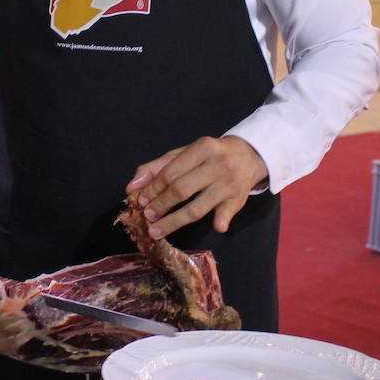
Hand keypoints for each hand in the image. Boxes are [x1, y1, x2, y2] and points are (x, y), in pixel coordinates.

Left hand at [128, 136, 268, 238]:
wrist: (248, 155)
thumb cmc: (209, 156)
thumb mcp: (184, 154)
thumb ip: (157, 167)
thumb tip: (132, 186)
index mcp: (202, 149)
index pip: (171, 172)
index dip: (153, 189)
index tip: (140, 201)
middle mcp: (216, 165)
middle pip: (182, 189)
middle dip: (160, 205)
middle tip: (147, 217)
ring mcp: (228, 183)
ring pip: (198, 206)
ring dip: (175, 221)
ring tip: (156, 230)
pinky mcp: (238, 198)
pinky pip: (228, 211)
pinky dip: (222, 219)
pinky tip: (217, 227)